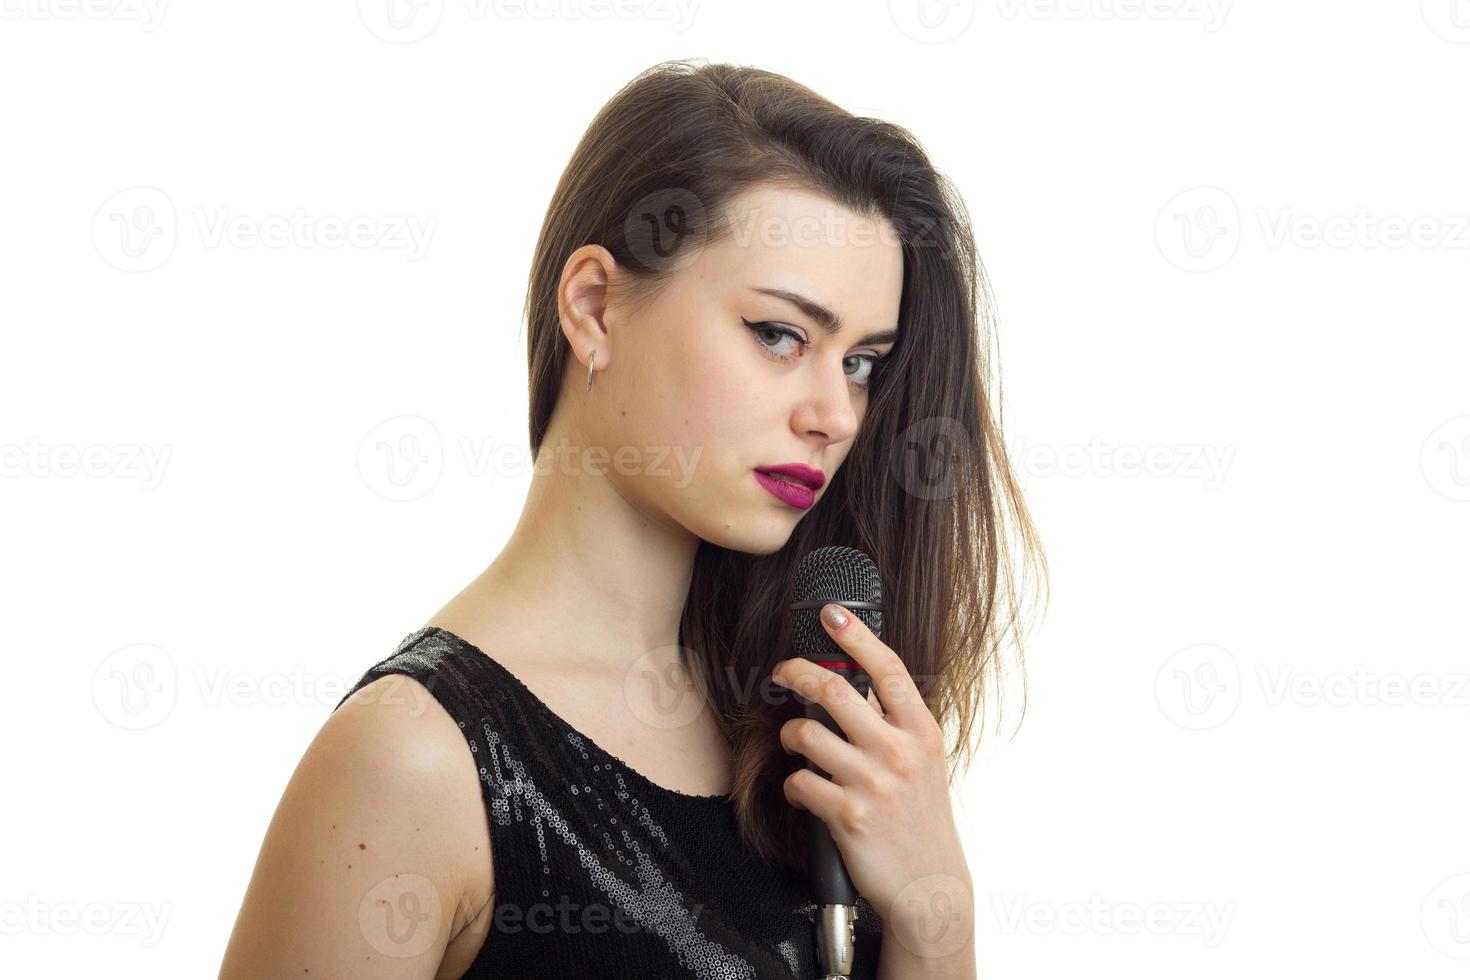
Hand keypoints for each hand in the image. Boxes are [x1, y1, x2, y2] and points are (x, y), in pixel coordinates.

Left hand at [771, 603, 974, 935]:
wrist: (929, 884)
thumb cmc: (920, 816)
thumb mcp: (923, 761)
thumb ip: (894, 722)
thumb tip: (857, 682)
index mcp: (921, 731)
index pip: (888, 668)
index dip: (856, 634)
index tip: (830, 612)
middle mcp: (898, 751)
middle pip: (833, 688)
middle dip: (796, 672)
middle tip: (783, 673)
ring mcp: (873, 782)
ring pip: (806, 733)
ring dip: (791, 736)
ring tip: (799, 747)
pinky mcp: (847, 814)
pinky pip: (798, 781)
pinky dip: (794, 784)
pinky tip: (805, 792)